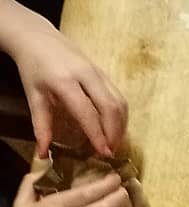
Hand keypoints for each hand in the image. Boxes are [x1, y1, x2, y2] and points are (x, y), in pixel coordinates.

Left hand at [2, 5, 126, 156]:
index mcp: (64, 80)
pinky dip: (121, 117)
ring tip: (114, 143)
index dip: (98, 134)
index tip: (103, 153)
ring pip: (120, 103)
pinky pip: (120, 98)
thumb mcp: (34, 96)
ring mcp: (98, 72)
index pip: (87, 112)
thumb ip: (42, 126)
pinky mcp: (104, 73)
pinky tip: (115, 129)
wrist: (37, 36)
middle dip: (114, 133)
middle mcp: (85, 74)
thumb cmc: (34, 67)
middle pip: (111, 107)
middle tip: (110, 152)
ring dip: (121, 127)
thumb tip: (43, 155)